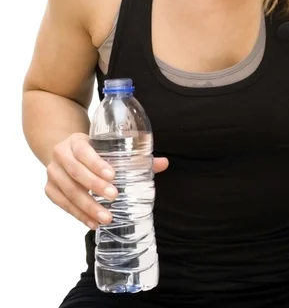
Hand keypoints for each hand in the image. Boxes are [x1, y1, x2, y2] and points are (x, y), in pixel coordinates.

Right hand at [45, 132, 168, 228]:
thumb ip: (135, 156)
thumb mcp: (108, 147)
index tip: (113, 175)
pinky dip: (78, 214)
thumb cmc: (93, 151)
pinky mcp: (49, 189)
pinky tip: (92, 222)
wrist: (65, 151)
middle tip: (114, 197)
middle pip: (75, 172)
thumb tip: (163, 163)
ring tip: (106, 218)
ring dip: (87, 206)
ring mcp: (53, 172)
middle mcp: (61, 154)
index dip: (97, 164)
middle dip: (95, 186)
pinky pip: (62, 204)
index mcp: (76, 140)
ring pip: (68, 191)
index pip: (84, 151)